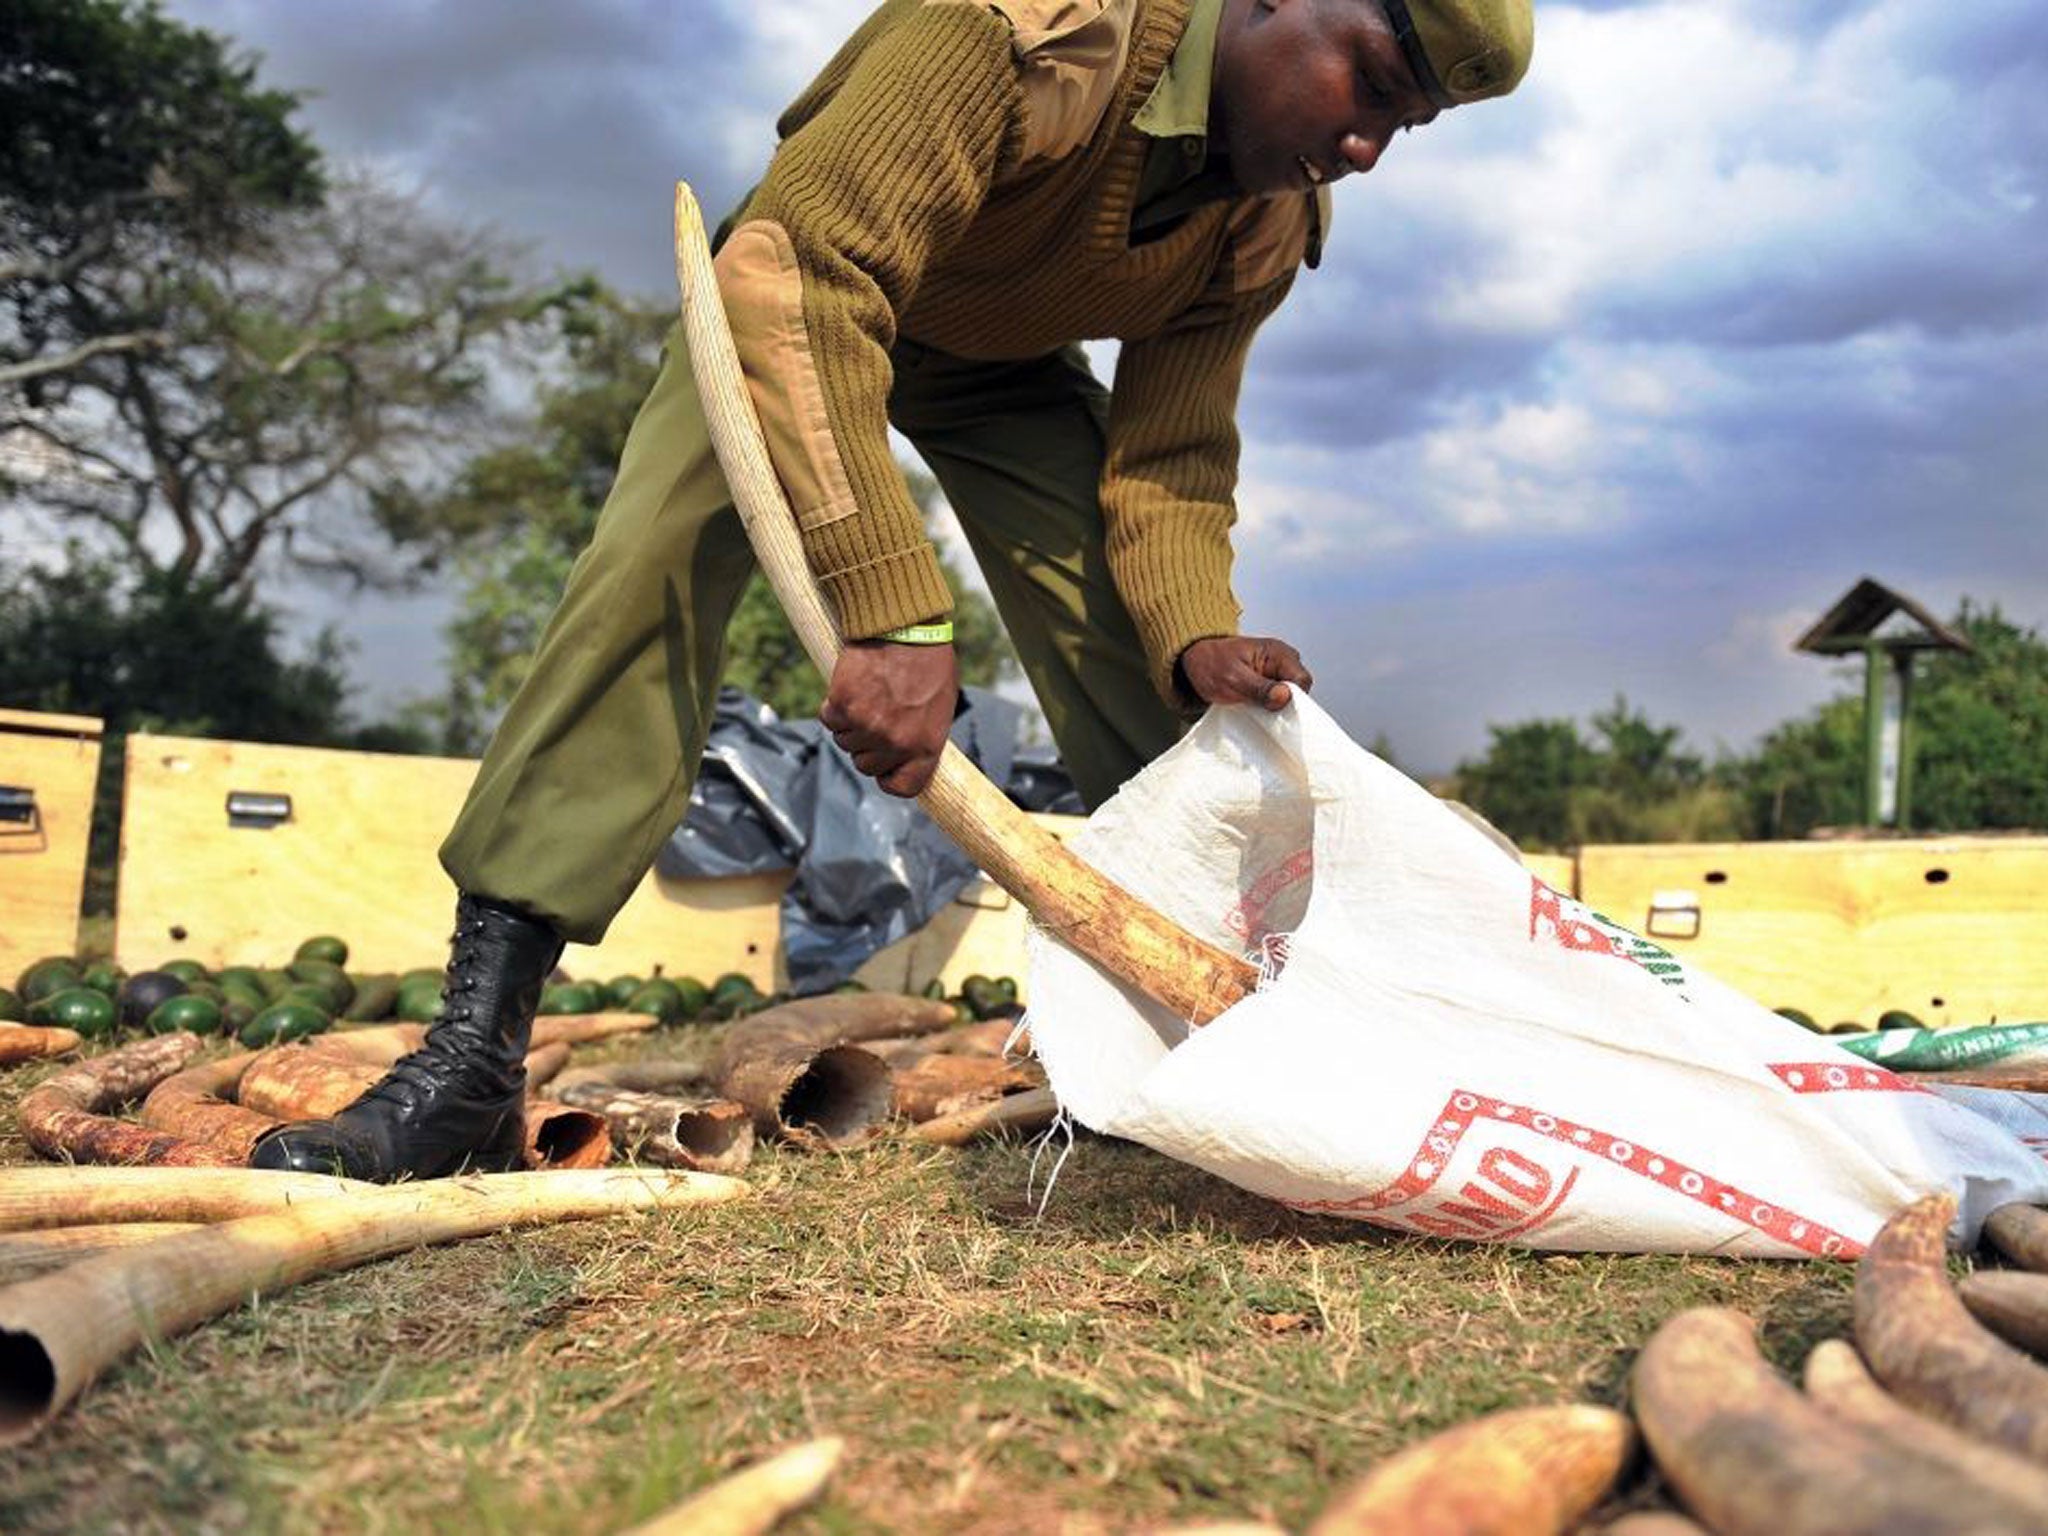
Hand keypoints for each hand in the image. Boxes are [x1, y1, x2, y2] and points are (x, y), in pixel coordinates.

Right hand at [820, 641, 958, 796]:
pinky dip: (834, 705)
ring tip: (868, 694)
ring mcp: (868, 726)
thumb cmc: (927, 661)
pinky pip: (829, 719)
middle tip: (876, 714)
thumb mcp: (939, 705)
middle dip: (866, 744)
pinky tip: (851, 686)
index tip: (885, 767)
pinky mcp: (843, 705)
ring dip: (850, 723)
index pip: (902, 787)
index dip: (888, 777)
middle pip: (865, 765)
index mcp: (926, 745)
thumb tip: (906, 756)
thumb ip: (922, 736)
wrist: (904, 624)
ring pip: (844, 741)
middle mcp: (896, 742)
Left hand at [1177, 635, 1312, 710]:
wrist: (1195, 661)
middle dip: (1283, 705)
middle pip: (1299, 691)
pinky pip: (1277, 701)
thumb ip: (1259, 688)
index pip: (1302, 680)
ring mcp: (1277, 674)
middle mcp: (1283, 662)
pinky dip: (1268, 709)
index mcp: (1278, 653)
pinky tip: (1255, 712)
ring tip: (1254, 710)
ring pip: (1289, 699)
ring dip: (1274, 709)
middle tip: (1261, 712)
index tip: (1275, 710)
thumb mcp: (1232, 678)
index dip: (1293, 699)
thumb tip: (1285, 696)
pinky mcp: (1269, 685)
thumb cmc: (1211, 663)